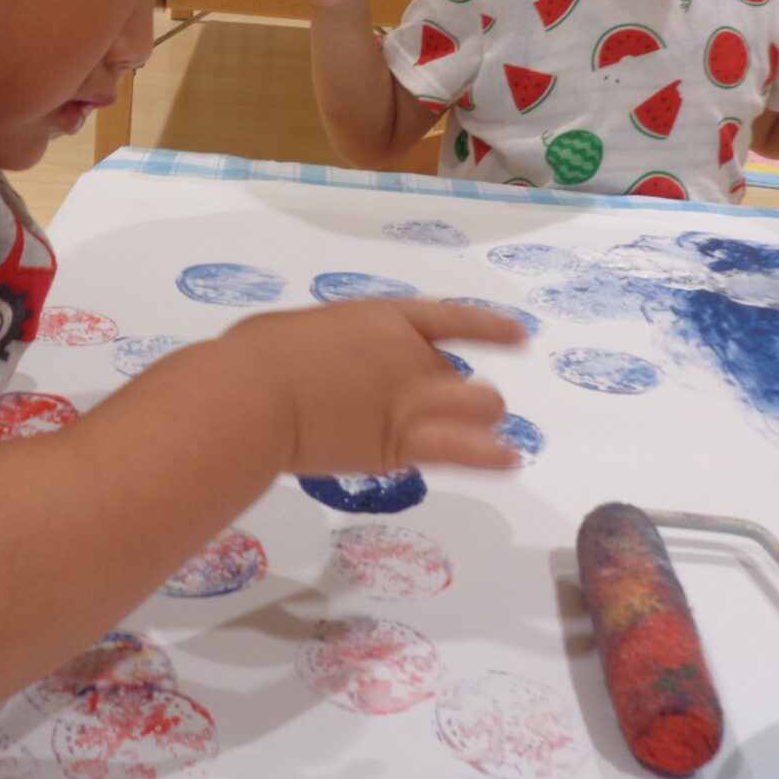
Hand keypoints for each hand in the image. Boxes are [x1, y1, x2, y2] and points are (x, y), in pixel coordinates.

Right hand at [219, 299, 524, 474]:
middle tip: (454, 411)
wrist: (257, 393)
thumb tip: (320, 367)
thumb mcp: (301, 334)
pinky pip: (463, 450)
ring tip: (485, 436)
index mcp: (384, 318)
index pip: (450, 320)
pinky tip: (511, 460)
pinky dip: (491, 456)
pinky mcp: (400, 444)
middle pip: (462, 376)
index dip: (490, 328)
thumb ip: (329, 349)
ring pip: (479, 408)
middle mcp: (410, 356)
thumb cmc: (259, 355)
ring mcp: (410, 399)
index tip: (520, 336)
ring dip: (483, 421)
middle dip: (465, 395)